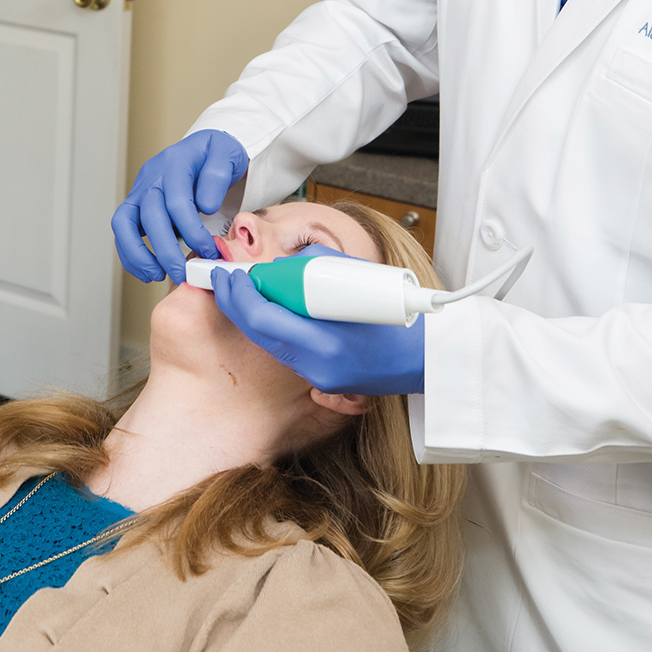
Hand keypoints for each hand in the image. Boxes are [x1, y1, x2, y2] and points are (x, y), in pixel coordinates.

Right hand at [112, 128, 247, 283]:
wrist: (204, 150)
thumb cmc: (216, 155)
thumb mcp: (227, 155)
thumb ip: (217, 176)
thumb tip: (204, 205)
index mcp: (175, 162)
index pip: (177, 201)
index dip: (192, 231)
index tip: (209, 252)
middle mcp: (152, 176)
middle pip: (150, 215)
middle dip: (166, 250)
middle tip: (184, 274)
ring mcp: (140, 190)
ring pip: (124, 223)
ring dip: (138, 255)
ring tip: (158, 275)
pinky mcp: (135, 205)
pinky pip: (122, 231)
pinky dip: (130, 254)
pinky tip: (148, 271)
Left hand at [208, 247, 426, 395]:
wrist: (426, 356)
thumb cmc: (397, 313)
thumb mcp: (356, 279)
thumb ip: (309, 270)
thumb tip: (275, 269)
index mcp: (325, 341)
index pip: (262, 319)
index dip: (238, 295)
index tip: (228, 274)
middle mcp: (317, 365)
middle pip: (258, 333)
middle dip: (236, 304)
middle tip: (225, 280)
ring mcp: (320, 378)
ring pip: (269, 343)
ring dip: (253, 316)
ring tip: (246, 290)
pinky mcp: (324, 382)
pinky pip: (287, 352)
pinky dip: (274, 329)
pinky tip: (272, 311)